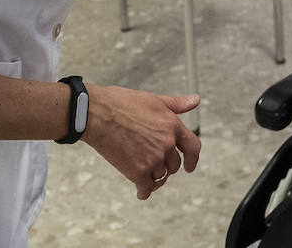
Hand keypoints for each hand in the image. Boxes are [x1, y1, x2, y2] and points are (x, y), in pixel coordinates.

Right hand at [81, 84, 200, 199]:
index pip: (193, 146)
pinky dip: (144, 191)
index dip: (193, 158)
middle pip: (174, 164)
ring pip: (161, 176)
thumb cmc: (120, 103)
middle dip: (166, 165)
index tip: (190, 166)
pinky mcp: (138, 172)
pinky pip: (147, 188)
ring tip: (143, 173)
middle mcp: (166, 144)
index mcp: (172, 125)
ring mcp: (153, 159)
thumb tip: (195, 100)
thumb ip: (176, 104)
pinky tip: (140, 190)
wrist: (97, 115)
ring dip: (153, 176)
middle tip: (153, 163)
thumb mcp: (153, 99)